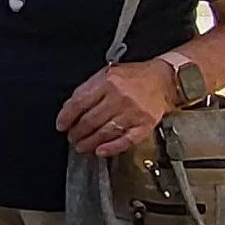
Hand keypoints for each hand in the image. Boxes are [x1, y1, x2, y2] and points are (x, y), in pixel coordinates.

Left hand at [56, 59, 180, 157]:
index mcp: (109, 81)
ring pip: (105, 133)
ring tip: (81, 146)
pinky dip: (111, 148)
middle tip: (71, 138)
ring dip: (89, 142)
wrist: (163, 80)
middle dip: (77, 133)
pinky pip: (125, 140)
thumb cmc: (135, 77)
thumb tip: (70, 108)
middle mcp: (120, 97)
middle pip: (90, 120)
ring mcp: (133, 112)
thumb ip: (89, 89)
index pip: (79, 102)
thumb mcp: (108, 73)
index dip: (67, 117)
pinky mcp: (144, 125)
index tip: (61, 125)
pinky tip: (101, 151)